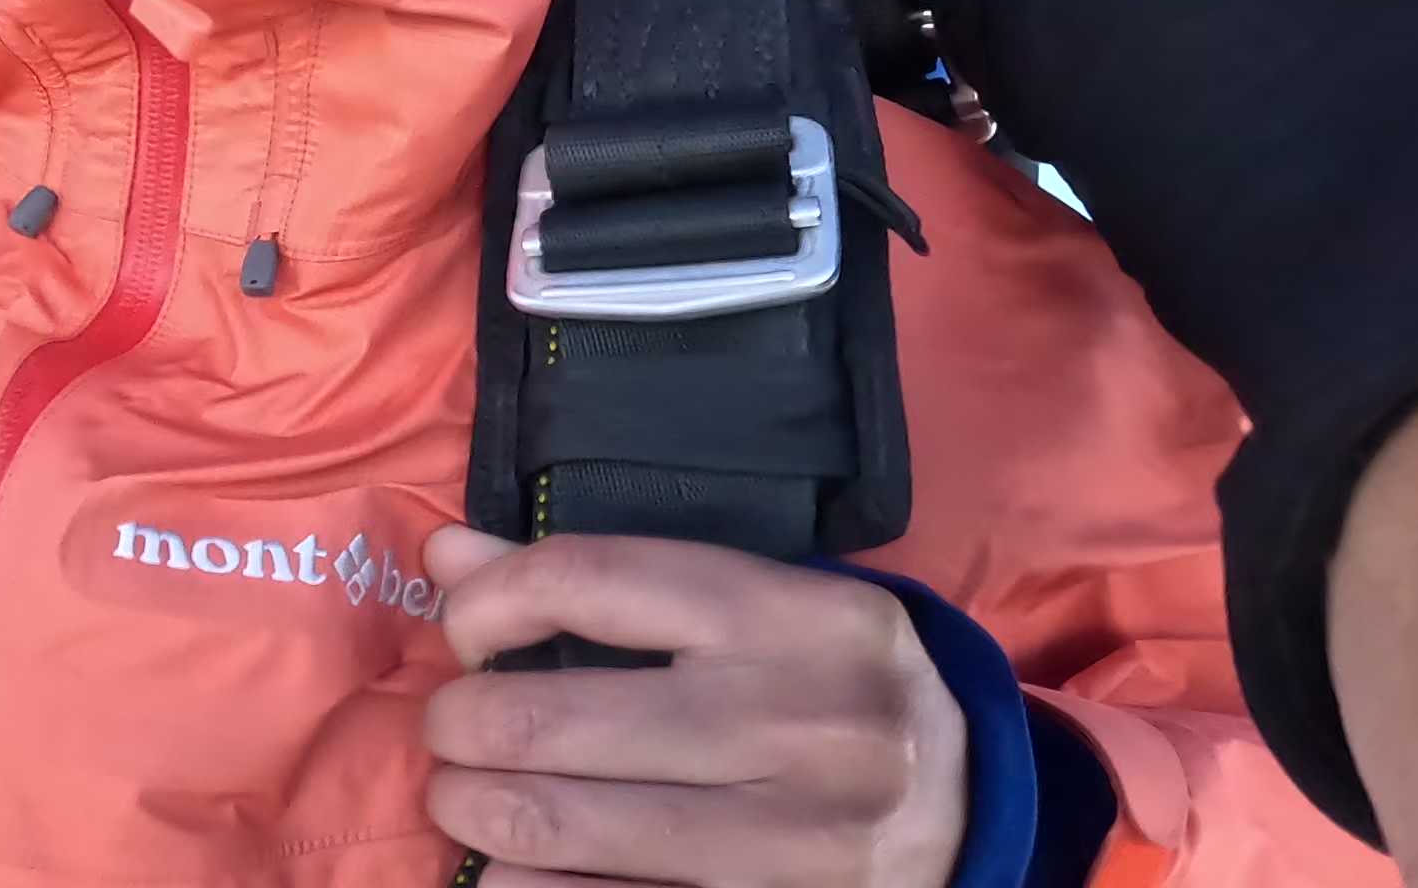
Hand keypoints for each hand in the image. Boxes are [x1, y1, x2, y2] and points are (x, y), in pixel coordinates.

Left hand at [420, 528, 966, 887]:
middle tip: (453, 729)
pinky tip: (510, 870)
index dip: (488, 605)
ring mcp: (794, 842)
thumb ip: (603, 583)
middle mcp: (802, 722)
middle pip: (551, 717)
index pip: (590, 579)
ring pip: (557, 825)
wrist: (972, 812)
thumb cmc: (832, 688)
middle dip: (460, 724)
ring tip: (466, 797)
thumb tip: (445, 560)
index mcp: (796, 616)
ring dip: (473, 810)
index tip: (468, 632)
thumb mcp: (754, 609)